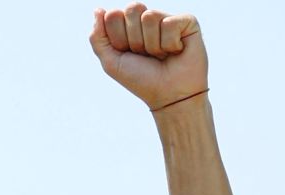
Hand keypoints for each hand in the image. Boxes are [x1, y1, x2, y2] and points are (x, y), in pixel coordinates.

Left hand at [89, 6, 206, 109]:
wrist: (168, 95)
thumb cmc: (141, 79)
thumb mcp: (111, 62)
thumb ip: (98, 37)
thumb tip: (98, 10)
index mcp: (128, 26)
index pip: (113, 15)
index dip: (118, 38)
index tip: (128, 54)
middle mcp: (147, 19)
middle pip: (132, 9)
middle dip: (135, 39)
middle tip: (145, 54)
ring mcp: (167, 18)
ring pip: (150, 16)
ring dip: (152, 44)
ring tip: (162, 55)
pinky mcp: (187, 21)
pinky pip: (169, 23)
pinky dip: (169, 44)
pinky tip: (176, 51)